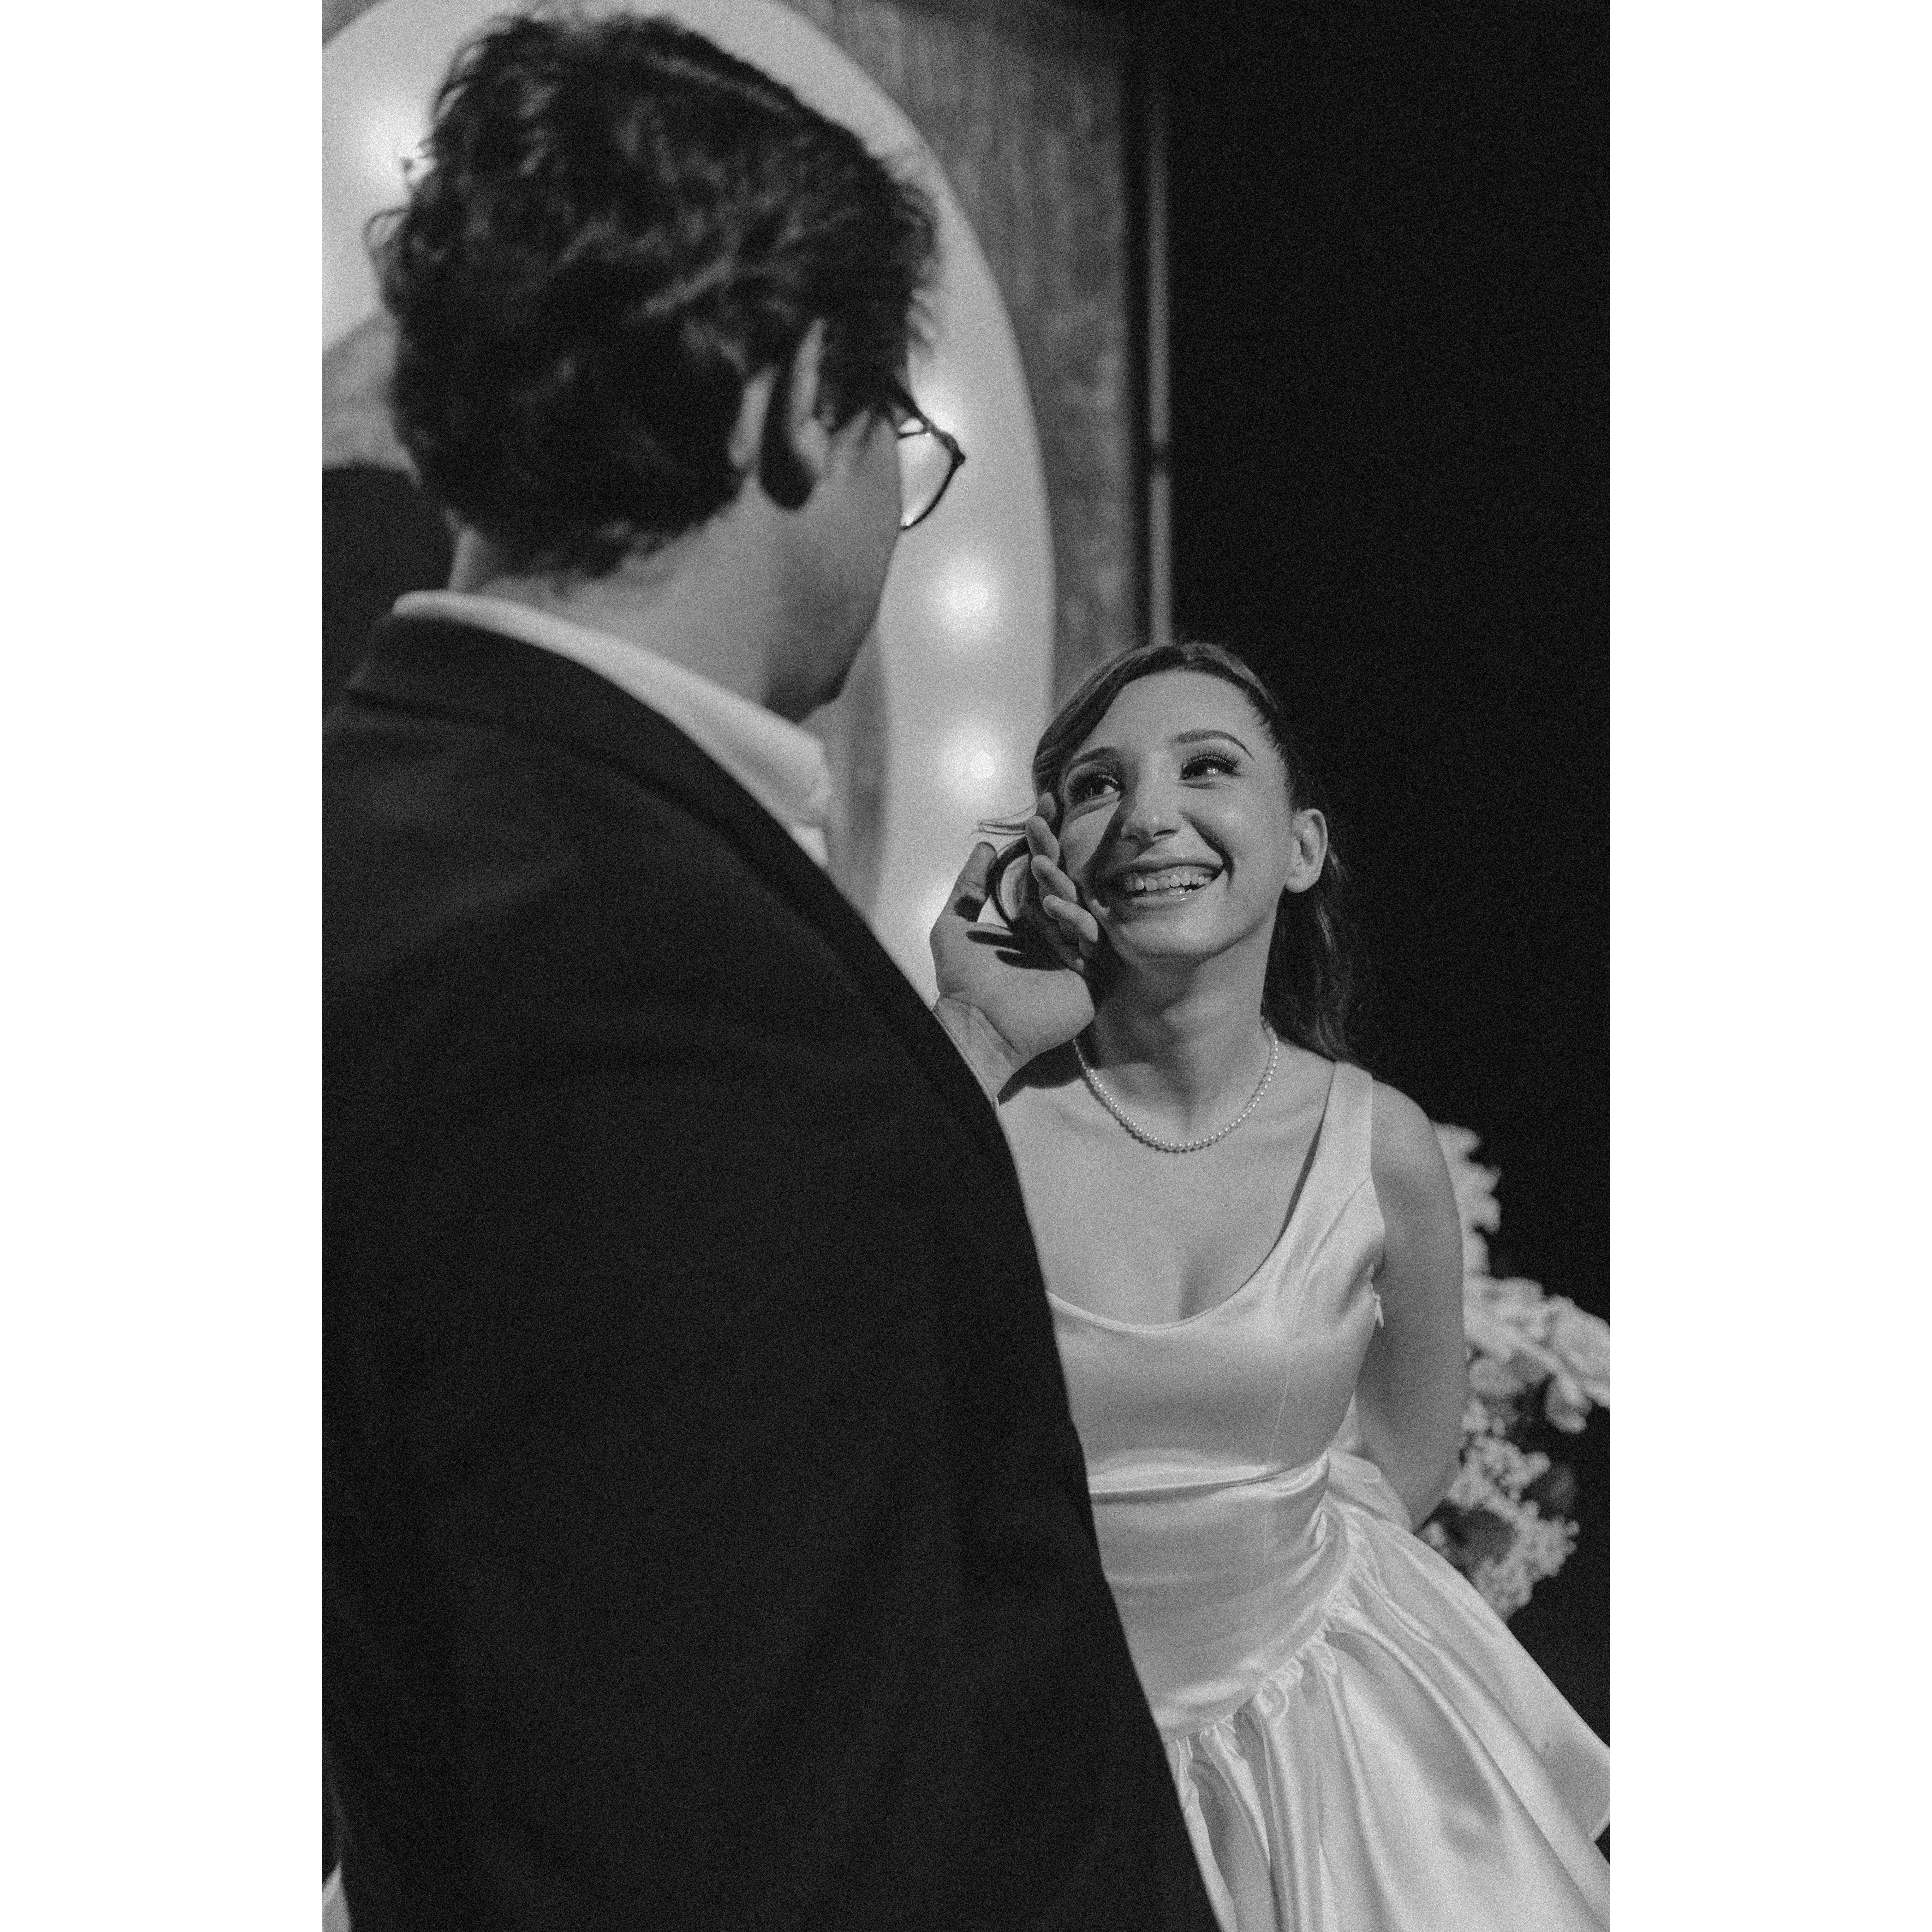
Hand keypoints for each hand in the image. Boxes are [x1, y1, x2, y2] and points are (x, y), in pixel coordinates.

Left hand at [930, 799, 1100, 1095]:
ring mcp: (1076, 957)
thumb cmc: (962, 982)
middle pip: (1066, 885)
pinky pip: (1095, 943)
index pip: (1044, 874)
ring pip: (1083, 910)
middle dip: (1054, 854)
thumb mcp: (953, 925)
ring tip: (1040, 870)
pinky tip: (1053, 908)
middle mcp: (1057, 934)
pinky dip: (1077, 921)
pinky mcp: (1091, 980)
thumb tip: (986, 846)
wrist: (974, 1024)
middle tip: (1041, 828)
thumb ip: (968, 887)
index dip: (1044, 842)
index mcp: (1032, 921)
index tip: (1043, 808)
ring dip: (1062, 886)